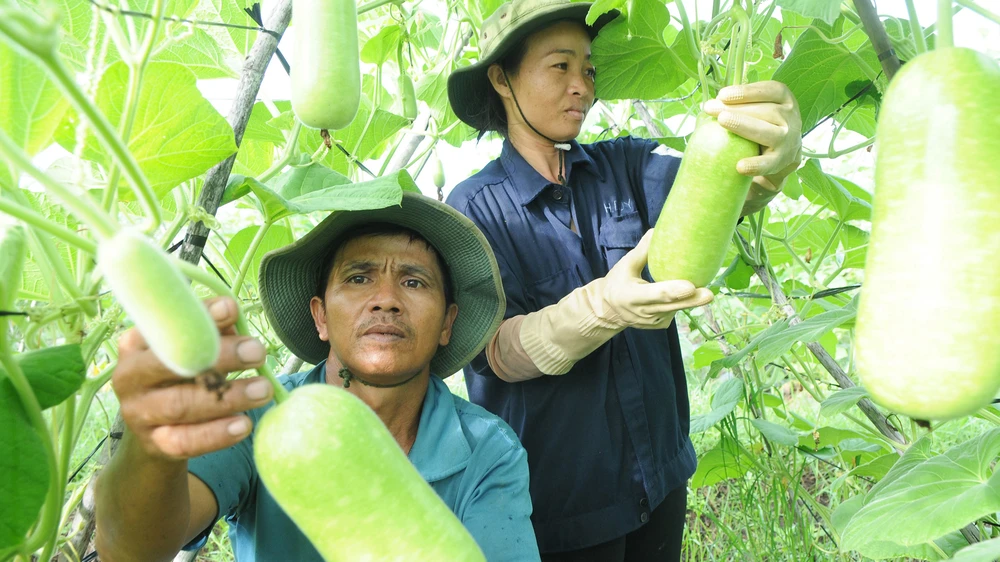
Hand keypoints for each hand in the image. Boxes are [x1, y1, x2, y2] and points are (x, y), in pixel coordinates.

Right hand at [113, 297, 271, 460]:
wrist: (155, 430)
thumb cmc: (180, 376)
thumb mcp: (189, 349)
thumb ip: (208, 330)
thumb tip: (230, 312)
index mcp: (136, 344)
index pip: (166, 327)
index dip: (198, 317)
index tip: (231, 309)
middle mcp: (129, 377)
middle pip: (173, 366)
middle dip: (220, 358)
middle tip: (257, 353)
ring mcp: (138, 413)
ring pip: (182, 405)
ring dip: (228, 397)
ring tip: (263, 390)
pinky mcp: (155, 443)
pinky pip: (186, 441)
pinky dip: (217, 433)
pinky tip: (244, 424)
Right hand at [598, 230, 714, 329]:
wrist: (608, 309)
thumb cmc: (617, 283)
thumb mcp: (625, 265)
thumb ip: (642, 251)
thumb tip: (656, 230)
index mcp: (631, 296)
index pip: (655, 294)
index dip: (673, 291)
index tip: (690, 286)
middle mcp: (642, 312)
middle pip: (670, 306)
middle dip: (692, 301)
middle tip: (709, 294)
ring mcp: (651, 321)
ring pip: (675, 310)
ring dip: (689, 301)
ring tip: (704, 292)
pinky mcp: (658, 325)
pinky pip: (674, 313)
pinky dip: (680, 303)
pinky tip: (683, 295)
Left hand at [703, 80, 802, 187]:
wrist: (782, 153)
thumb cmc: (762, 124)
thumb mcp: (756, 109)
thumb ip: (737, 104)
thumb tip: (707, 106)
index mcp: (784, 99)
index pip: (770, 90)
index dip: (747, 91)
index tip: (722, 94)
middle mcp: (790, 118)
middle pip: (765, 110)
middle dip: (736, 109)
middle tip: (710, 108)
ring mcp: (788, 140)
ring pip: (768, 132)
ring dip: (743, 126)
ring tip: (722, 121)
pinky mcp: (782, 161)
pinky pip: (769, 163)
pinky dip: (755, 165)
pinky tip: (739, 166)